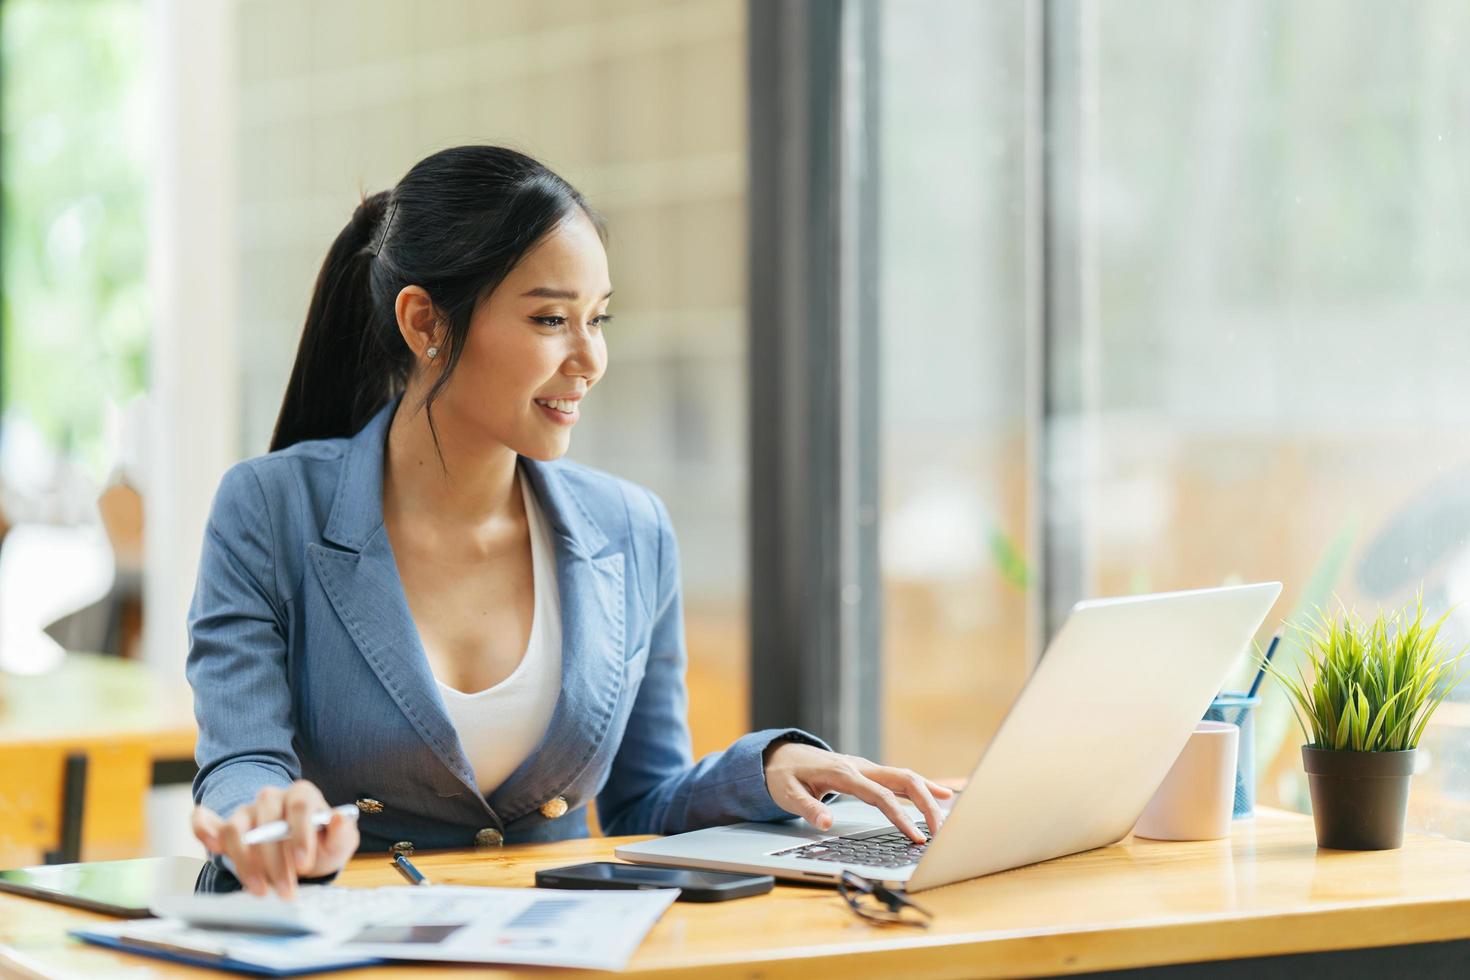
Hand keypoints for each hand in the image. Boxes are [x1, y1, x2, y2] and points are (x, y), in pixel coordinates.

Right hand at [191, 780, 358, 897]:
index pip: (299, 805)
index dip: (300, 833)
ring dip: (246, 862)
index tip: (304, 863)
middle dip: (276, 859)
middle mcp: (272, 798)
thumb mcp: (338, 843)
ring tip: (261, 890)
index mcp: (302, 794)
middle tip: (286, 890)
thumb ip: (342, 833)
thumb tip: (338, 819)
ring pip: (237, 829)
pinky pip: (209, 824)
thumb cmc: (320, 845)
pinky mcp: (227, 828)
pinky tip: (210, 846)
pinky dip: (204, 831)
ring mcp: (247, 812)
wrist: (301, 853)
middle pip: (266, 819)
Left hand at [762, 742, 953, 843]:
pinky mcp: (868, 773)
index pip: (881, 797)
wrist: (780, 756)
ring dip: (928, 795)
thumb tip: (826, 823)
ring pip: (906, 777)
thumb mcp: (788, 794)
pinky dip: (922, 787)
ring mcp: (866, 768)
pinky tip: (941, 795)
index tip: (915, 837)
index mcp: (844, 774)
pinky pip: (900, 778)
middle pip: (904, 780)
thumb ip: (808, 808)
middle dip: (926, 804)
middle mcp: (860, 768)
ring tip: (948, 817)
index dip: (901, 817)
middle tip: (940, 831)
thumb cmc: (784, 776)